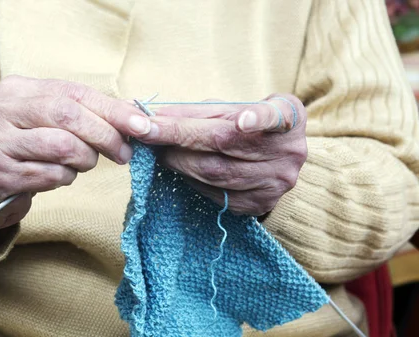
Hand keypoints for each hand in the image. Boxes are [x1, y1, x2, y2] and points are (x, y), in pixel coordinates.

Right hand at [0, 76, 151, 232]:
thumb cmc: (26, 150)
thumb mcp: (48, 122)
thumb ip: (85, 113)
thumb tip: (135, 114)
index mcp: (16, 89)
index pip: (74, 92)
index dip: (112, 109)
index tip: (142, 125)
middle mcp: (0, 110)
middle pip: (68, 115)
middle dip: (105, 135)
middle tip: (123, 153)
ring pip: (62, 146)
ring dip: (85, 160)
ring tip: (83, 164)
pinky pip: (51, 175)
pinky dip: (66, 178)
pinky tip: (59, 177)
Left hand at [137, 94, 306, 215]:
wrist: (273, 155)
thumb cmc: (245, 122)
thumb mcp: (231, 107)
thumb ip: (196, 111)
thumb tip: (152, 116)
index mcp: (290, 118)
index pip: (268, 116)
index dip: (256, 118)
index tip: (239, 121)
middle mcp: (290, 153)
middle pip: (228, 146)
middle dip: (181, 139)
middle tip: (149, 133)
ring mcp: (277, 183)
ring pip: (218, 175)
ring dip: (181, 162)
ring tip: (161, 152)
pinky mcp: (260, 204)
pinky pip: (218, 195)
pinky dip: (193, 180)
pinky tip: (182, 169)